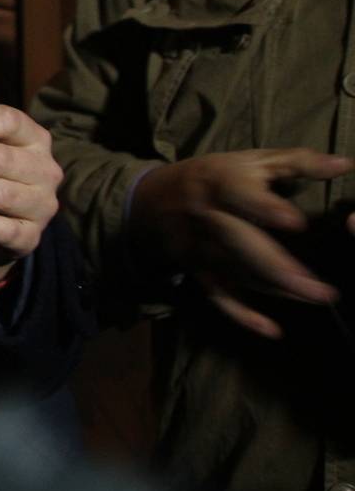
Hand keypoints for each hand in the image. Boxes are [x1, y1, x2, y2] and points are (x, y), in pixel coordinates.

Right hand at [130, 149, 352, 337]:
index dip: (264, 208)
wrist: (154, 198)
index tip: (295, 221)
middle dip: (278, 267)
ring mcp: (197, 246)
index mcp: (218, 182)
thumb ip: (298, 162)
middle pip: (238, 243)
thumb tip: (344, 164)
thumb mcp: (252, 161)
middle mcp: (205, 215)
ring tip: (314, 297)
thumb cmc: (215, 176)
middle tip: (320, 288)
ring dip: (274, 288)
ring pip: (235, 271)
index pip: (238, 194)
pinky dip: (241, 314)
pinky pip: (216, 295)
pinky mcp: (195, 269)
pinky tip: (270, 329)